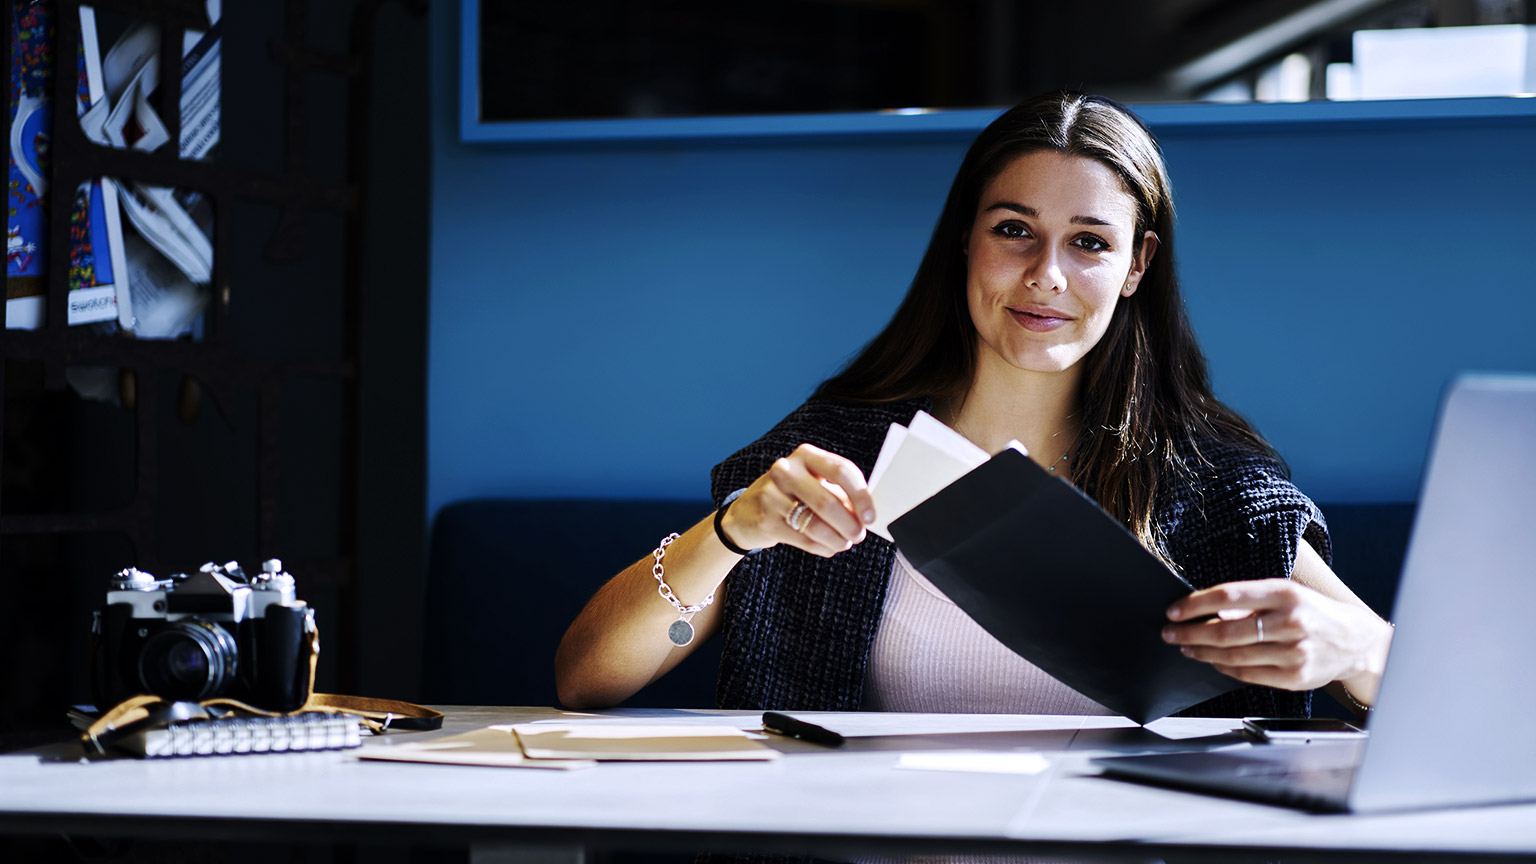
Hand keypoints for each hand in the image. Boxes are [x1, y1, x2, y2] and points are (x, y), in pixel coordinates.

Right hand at [718, 444, 875, 557]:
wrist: (745, 513)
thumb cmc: (790, 497)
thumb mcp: (814, 485)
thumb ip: (840, 495)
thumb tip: (866, 515)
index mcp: (805, 456)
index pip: (841, 471)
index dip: (861, 496)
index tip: (871, 517)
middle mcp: (786, 470)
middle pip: (828, 501)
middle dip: (850, 524)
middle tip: (858, 535)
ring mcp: (772, 494)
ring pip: (816, 524)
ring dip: (837, 539)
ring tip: (844, 543)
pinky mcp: (766, 519)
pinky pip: (804, 539)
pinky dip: (822, 547)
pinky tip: (828, 548)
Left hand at [1162, 578, 1391, 692]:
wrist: (1357, 642)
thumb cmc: (1313, 613)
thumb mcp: (1286, 594)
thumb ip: (1250, 600)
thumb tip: (1209, 609)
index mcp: (1286, 594)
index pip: (1229, 595)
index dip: (1195, 604)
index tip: (1174, 610)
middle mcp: (1291, 622)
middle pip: (1226, 630)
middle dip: (1191, 632)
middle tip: (1170, 632)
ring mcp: (1294, 652)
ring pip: (1234, 655)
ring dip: (1203, 652)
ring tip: (1185, 646)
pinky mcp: (1295, 677)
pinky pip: (1248, 674)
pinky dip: (1224, 667)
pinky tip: (1212, 661)